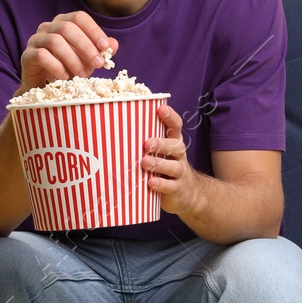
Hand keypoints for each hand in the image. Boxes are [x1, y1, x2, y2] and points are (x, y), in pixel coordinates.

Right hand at [20, 11, 117, 90]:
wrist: (46, 87)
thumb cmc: (69, 68)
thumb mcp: (88, 59)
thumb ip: (100, 50)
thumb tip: (113, 44)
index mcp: (63, 22)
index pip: (79, 17)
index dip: (93, 30)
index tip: (105, 47)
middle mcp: (48, 27)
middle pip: (67, 28)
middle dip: (86, 47)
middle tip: (98, 64)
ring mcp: (35, 40)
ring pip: (55, 41)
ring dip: (72, 59)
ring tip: (82, 74)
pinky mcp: (27, 55)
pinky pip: (42, 56)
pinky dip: (57, 67)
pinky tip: (66, 77)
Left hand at [141, 101, 200, 215]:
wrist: (186, 194)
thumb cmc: (165, 168)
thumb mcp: (160, 153)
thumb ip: (146, 142)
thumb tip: (115, 128)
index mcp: (173, 143)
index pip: (176, 126)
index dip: (170, 117)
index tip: (161, 109)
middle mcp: (179, 155)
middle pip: (175, 146)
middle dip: (161, 143)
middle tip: (147, 143)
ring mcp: (179, 172)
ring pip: (173, 166)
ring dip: (159, 164)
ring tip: (145, 162)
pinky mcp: (177, 189)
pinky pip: (170, 186)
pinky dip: (161, 184)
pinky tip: (151, 183)